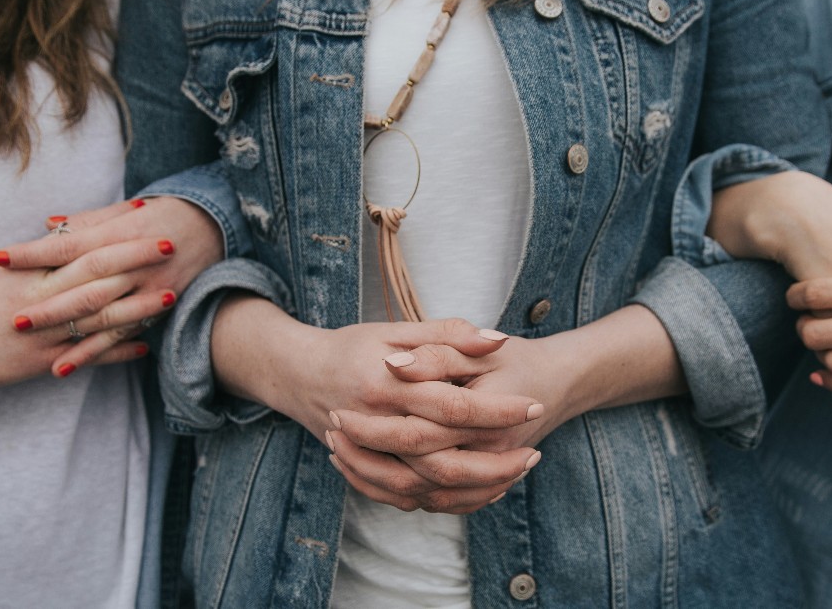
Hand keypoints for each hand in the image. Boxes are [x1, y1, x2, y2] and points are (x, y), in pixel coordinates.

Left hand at [0, 196, 223, 370]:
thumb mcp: (124, 213)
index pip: (69, 245)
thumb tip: (48, 225)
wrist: (211, 227)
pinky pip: (119, 338)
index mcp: (120, 234)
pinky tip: (64, 367)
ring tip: (31, 345)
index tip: (0, 258)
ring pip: (101, 318)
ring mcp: (147, 292)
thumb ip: (86, 222)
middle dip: (48, 305)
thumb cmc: (161, 216)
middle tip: (12, 319)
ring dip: (65, 335)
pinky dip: (92, 354)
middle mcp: (133, 265)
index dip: (35, 253)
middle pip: (84, 287)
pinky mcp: (155, 313)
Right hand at [0, 235, 173, 387]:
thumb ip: (38, 253)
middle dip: (134, 259)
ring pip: (98, 316)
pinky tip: (145, 346)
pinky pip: (87, 356)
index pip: (78, 243)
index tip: (142, 212)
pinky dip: (117, 351)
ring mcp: (43, 333)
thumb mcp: (2, 272)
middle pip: (95, 274)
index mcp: (27, 271)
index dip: (111, 229)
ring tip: (169, 295)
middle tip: (169, 243)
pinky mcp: (43, 363)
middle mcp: (38, 299)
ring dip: (137, 306)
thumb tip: (69, 228)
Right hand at [211, 297, 545, 512]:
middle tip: (534, 454)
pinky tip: (479, 491)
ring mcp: (367, 455)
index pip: (452, 404)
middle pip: (443, 459)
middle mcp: (375, 426)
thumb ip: (447, 333)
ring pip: (427, 488)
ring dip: (475, 488)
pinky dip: (445, 501)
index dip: (496, 409)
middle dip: (494, 461)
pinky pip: (409, 499)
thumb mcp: (396, 330)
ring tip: (515, 475)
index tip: (534, 406)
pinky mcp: (366, 472)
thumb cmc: (351, 347)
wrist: (298, 375)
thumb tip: (497, 338)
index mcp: (387, 385)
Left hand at [327, 305, 679, 513]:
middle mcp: (490, 452)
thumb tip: (395, 364)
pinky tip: (365, 474)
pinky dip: (398, 494)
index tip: (338, 411)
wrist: (559, 382)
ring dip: (378, 478)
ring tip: (339, 452)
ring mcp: (487, 472)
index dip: (376, 426)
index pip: (420, 431)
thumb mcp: (479, 347)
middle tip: (332, 431)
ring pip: (424, 495)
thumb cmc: (515, 358)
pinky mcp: (481, 486)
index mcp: (486, 416)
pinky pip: (435, 504)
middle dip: (370, 456)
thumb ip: (439, 350)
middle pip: (417, 469)